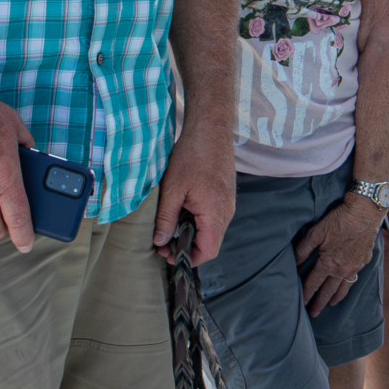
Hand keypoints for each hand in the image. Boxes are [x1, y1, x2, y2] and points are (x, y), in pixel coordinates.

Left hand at [152, 122, 236, 265]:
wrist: (211, 130)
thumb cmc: (192, 156)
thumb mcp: (172, 189)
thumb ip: (166, 218)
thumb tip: (160, 241)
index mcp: (215, 213)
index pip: (208, 251)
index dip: (188, 258)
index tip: (167, 254)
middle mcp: (226, 212)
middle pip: (210, 243)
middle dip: (187, 248)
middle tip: (163, 243)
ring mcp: (228, 204)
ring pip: (212, 231)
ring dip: (192, 234)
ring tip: (170, 227)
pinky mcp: (225, 196)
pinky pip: (213, 218)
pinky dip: (198, 223)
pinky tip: (182, 212)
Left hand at [295, 193, 383, 313]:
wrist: (365, 213)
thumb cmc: (339, 220)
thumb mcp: (316, 232)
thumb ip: (303, 249)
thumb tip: (293, 262)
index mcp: (327, 264)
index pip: (313, 284)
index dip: (306, 294)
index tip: (301, 305)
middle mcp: (341, 269)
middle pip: (328, 291)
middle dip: (320, 303)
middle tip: (314, 314)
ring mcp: (354, 266)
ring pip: (343, 287)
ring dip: (335, 297)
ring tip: (330, 305)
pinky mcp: (364, 260)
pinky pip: (354, 278)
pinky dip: (348, 285)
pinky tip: (346, 285)